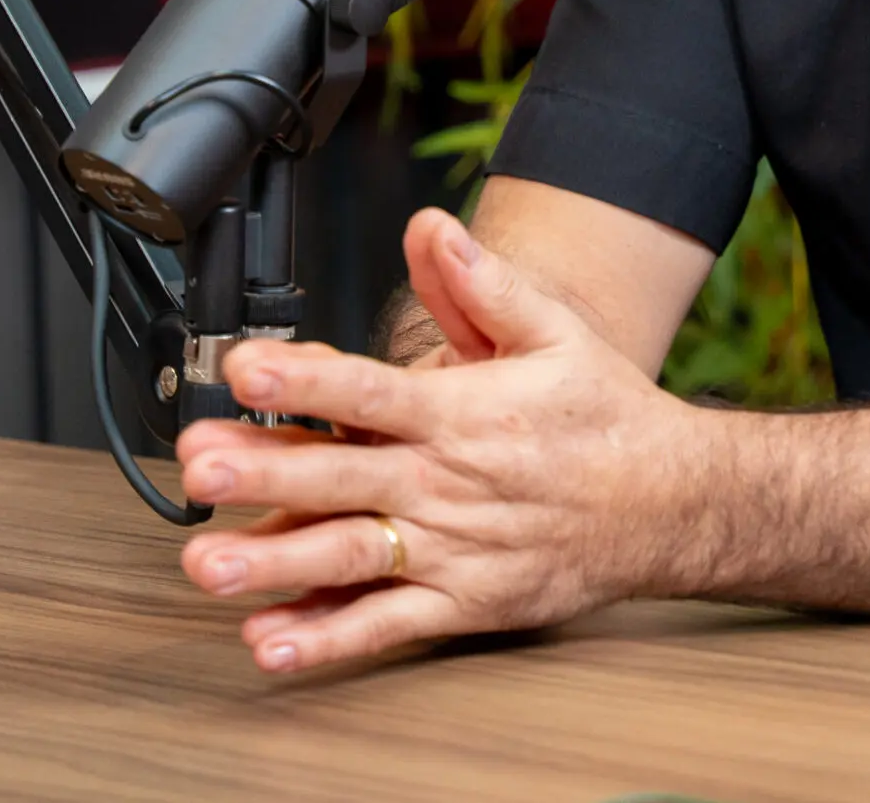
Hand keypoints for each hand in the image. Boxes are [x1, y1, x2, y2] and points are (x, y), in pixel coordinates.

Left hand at [175, 208, 714, 673]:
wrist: (670, 504)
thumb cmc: (605, 414)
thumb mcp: (555, 333)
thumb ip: (482, 284)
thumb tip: (430, 228)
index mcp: (464, 411)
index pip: (372, 390)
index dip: (307, 378)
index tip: (246, 367)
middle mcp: (450, 482)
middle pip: (344, 474)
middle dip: (266, 469)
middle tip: (199, 465)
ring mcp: (454, 549)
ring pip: (352, 556)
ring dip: (276, 561)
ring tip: (209, 563)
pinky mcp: (464, 603)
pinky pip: (386, 627)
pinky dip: (329, 638)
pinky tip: (270, 641)